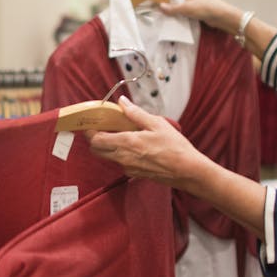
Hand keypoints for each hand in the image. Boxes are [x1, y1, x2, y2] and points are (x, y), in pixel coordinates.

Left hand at [86, 96, 212, 190]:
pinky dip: (120, 153)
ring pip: (107, 157)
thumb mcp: (156, 124)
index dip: (89, 131)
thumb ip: (136, 113)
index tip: (90, 123)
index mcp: (127, 143)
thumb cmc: (175, 148)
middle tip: (103, 127)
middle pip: (96, 150)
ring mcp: (127, 167)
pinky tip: (133, 145)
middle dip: (95, 139)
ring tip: (120, 134)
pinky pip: (120, 162)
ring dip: (108, 146)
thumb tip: (122, 102)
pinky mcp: (134, 174)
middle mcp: (123, 158)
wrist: (187, 171)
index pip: (95, 140)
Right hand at [158, 0, 242, 33]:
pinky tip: (174, 22)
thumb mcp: (187, 8)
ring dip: (173, 13)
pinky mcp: (196, 11)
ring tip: (162, 19)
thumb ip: (173, 8)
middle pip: (174, 0)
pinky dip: (179, 17)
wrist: (221, 16)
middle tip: (156, 14)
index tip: (152, 4)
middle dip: (167, 7)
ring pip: (179, 8)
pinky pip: (184, 13)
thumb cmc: (205, 8)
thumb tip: (159, 6)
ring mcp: (193, 3)